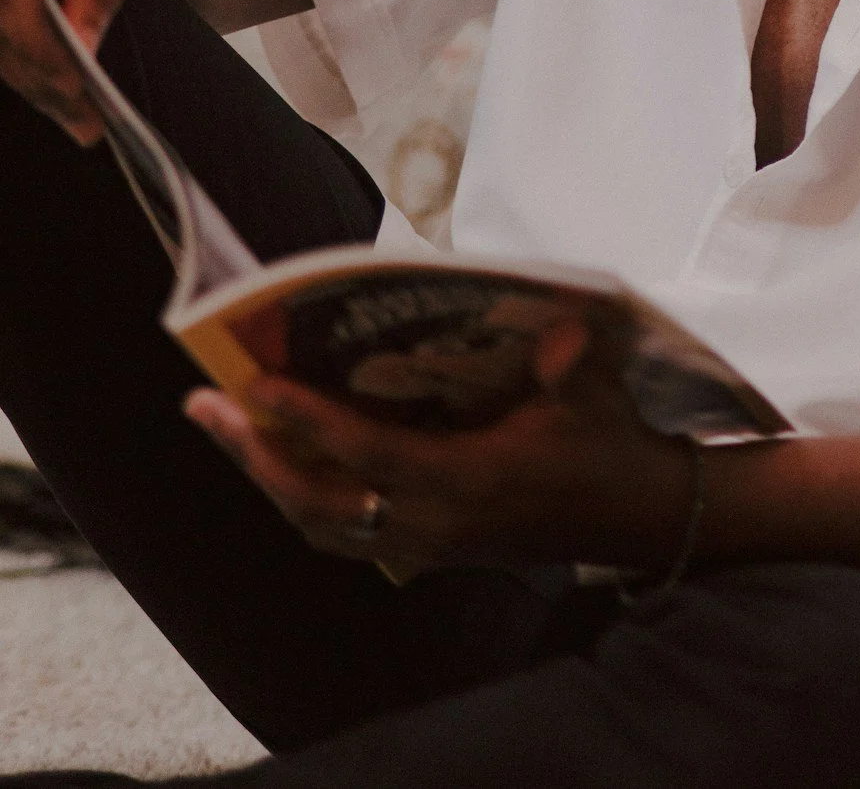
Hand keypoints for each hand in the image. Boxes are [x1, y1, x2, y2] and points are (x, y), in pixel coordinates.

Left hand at [182, 318, 697, 574]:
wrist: (634, 514)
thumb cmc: (608, 439)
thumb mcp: (595, 391)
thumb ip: (573, 361)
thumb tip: (558, 328)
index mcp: (469, 482)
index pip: (367, 455)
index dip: (307, 422)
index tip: (255, 385)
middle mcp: (434, 523)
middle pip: (319, 501)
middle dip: (256, 454)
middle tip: (205, 403)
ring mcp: (427, 544)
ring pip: (322, 524)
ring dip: (268, 477)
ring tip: (228, 426)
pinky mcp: (428, 550)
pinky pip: (344, 533)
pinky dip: (302, 498)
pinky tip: (281, 460)